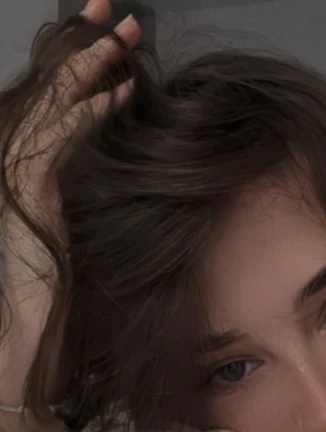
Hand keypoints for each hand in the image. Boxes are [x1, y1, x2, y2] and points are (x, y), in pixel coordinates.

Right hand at [1, 0, 140, 297]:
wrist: (24, 319)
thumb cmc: (47, 276)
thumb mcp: (68, 213)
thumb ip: (77, 175)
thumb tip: (106, 142)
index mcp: (23, 157)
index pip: (50, 94)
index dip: (77, 59)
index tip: (111, 36)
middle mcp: (11, 154)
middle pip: (48, 85)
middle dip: (84, 44)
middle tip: (118, 13)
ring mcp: (13, 169)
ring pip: (52, 103)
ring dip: (91, 67)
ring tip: (125, 40)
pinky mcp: (27, 190)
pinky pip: (59, 140)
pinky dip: (88, 114)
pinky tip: (116, 95)